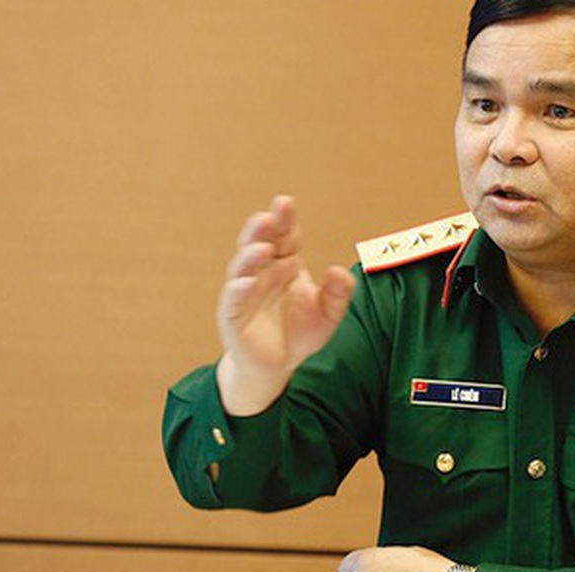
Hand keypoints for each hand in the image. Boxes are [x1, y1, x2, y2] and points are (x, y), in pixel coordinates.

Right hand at [215, 196, 355, 414]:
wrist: (279, 365)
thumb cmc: (302, 332)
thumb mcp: (329, 314)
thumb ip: (338, 294)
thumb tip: (341, 271)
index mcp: (285, 264)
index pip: (284, 237)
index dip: (284, 221)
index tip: (286, 204)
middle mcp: (262, 273)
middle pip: (258, 243)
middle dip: (262, 228)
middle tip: (270, 215)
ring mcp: (244, 293)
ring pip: (242, 267)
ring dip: (251, 255)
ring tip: (264, 248)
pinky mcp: (233, 316)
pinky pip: (233, 300)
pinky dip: (239, 290)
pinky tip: (247, 283)